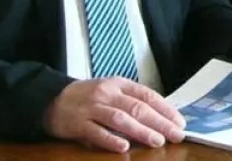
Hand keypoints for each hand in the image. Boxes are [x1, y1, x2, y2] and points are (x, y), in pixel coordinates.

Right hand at [43, 77, 184, 152]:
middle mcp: (107, 94)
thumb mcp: (112, 91)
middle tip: (176, 135)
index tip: (180, 122)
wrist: (52, 98)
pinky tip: (123, 147)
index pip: (147, 95)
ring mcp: (92, 108)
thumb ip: (132, 101)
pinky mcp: (77, 123)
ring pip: (120, 119)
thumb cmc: (89, 97)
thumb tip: (161, 117)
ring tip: (157, 141)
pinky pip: (96, 132)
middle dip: (160, 122)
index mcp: (120, 85)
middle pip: (138, 108)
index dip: (165, 109)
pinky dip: (111, 140)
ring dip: (141, 131)